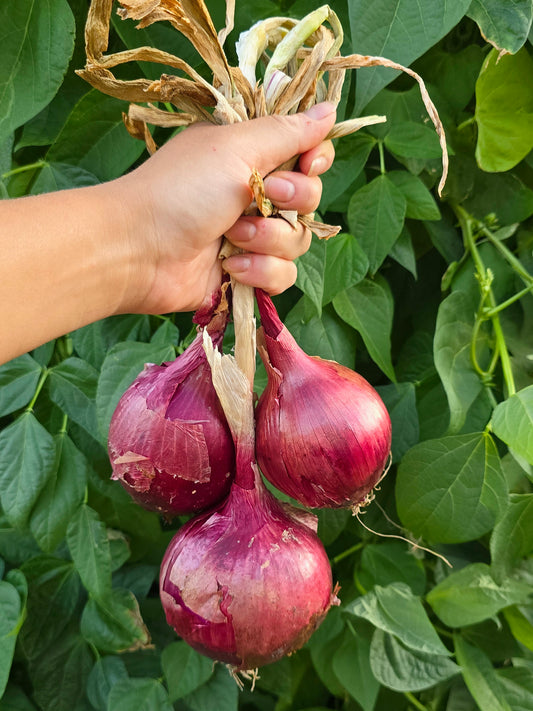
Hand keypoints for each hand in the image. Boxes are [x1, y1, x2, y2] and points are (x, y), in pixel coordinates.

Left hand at [115, 102, 335, 314]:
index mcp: (251, 155)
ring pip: (298, 241)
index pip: (306, 154)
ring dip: (269, 240)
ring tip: (233, 237)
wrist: (138, 251)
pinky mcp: (246, 272)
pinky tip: (230, 268)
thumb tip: (331, 110)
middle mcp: (255, 193)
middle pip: (310, 198)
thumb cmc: (181, 190)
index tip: (309, 163)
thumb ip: (287, 133)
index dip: (315, 161)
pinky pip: (282, 275)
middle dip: (293, 201)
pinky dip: (260, 272)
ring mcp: (251, 235)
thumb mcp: (236, 148)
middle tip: (262, 196)